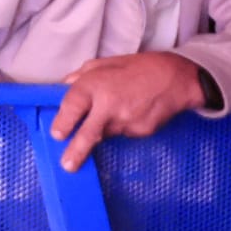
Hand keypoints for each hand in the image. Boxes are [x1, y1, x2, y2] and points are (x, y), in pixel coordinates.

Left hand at [50, 52, 207, 172]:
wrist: (173, 78)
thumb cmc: (135, 68)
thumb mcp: (102, 64)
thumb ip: (80, 77)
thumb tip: (62, 88)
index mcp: (95, 84)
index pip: (72, 106)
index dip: (63, 122)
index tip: (57, 135)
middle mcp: (109, 105)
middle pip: (88, 134)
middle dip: (76, 152)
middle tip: (67, 166)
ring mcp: (127, 121)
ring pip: (106, 133)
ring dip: (103, 128)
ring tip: (119, 108)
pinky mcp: (141, 131)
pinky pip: (123, 133)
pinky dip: (122, 126)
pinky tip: (131, 111)